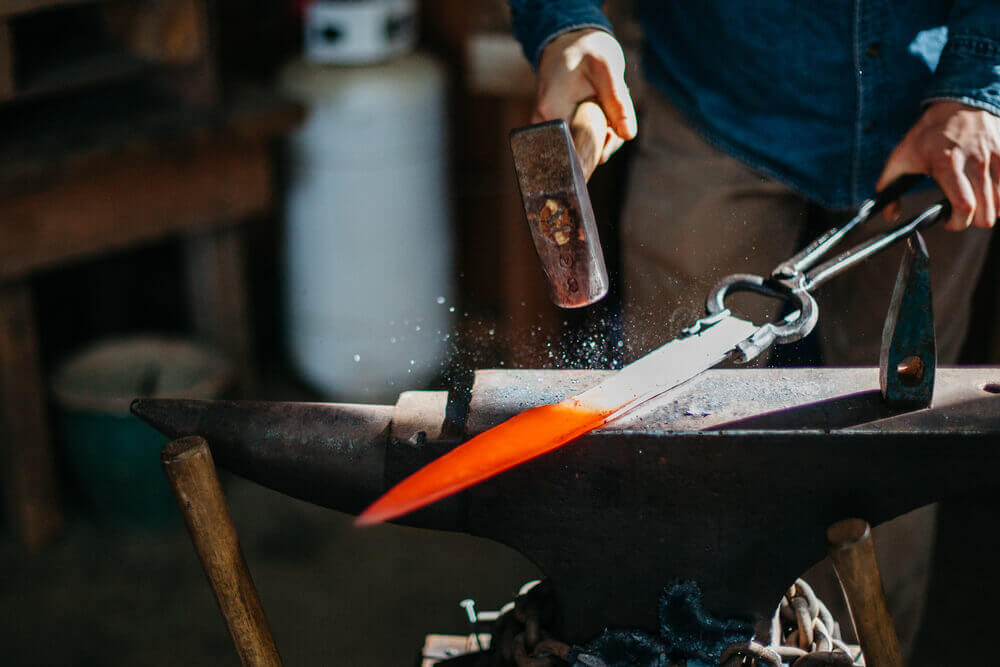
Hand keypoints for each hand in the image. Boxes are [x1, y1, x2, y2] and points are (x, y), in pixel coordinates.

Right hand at [535, 29, 637, 163]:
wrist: (569, 42)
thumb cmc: (587, 50)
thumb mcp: (608, 69)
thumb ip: (617, 102)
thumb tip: (628, 135)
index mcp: (552, 111)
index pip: (576, 150)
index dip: (599, 147)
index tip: (611, 132)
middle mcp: (544, 123)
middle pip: (579, 154)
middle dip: (604, 142)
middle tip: (612, 115)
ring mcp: (548, 128)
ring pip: (582, 150)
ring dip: (603, 136)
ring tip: (606, 108)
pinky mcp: (557, 129)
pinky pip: (580, 142)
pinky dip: (598, 132)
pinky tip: (601, 113)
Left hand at [878, 101, 999, 229]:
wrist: (959, 100)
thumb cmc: (929, 133)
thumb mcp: (901, 156)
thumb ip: (888, 186)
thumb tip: (888, 214)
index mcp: (947, 164)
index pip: (964, 206)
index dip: (958, 223)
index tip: (948, 221)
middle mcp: (975, 161)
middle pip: (987, 212)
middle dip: (973, 221)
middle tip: (961, 213)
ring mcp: (995, 156)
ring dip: (989, 209)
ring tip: (974, 202)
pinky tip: (988, 192)